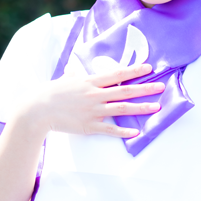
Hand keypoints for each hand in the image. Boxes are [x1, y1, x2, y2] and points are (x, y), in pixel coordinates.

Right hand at [18, 63, 163, 138]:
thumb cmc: (51, 92)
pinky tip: (135, 132)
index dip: (134, 71)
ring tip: (156, 107)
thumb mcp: (66, 78)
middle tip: (161, 87)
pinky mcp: (89, 125)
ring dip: (140, 108)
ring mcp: (93, 111)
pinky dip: (123, 131)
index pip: (116, 74)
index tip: (148, 68)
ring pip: (122, 109)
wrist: (38, 109)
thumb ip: (76, 74)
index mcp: (90, 81)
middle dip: (145, 89)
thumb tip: (76, 68)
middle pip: (125, 91)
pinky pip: (110, 129)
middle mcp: (94, 95)